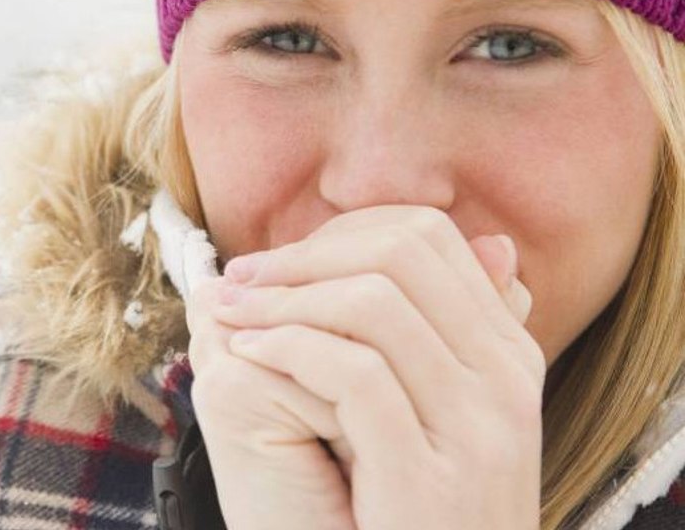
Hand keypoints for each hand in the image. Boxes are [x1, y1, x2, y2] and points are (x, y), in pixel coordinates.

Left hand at [204, 206, 543, 528]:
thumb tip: (379, 245)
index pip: (426, 238)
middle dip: (303, 256)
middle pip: (401, 253)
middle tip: (240, 280)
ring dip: (282, 298)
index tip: (274, 263)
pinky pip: (353, 373)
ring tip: (230, 316)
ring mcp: (478, 428)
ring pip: (373, 303)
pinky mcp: (430, 474)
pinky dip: (286, 349)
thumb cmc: (409, 508)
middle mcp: (506, 379)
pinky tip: (247, 355)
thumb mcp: (421, 413)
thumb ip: (412, 333)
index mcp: (505, 353)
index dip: (337, 235)